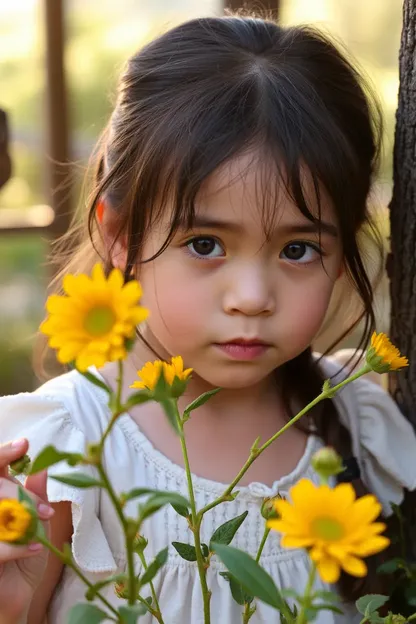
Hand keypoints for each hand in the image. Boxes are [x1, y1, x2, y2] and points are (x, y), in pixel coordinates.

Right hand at [0, 439, 53, 622]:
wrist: (18, 596)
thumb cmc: (25, 555)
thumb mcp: (36, 522)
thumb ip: (35, 494)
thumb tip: (43, 465)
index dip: (5, 453)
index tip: (24, 444)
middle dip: (21, 495)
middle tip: (45, 511)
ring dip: (22, 521)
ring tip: (40, 532)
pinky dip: (18, 548)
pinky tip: (35, 549)